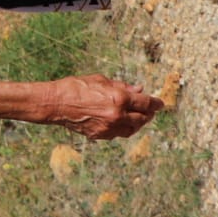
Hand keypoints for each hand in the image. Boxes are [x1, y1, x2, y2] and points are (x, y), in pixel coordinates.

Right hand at [48, 74, 162, 139]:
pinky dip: (124, 128)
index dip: (156, 103)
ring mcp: (109, 128)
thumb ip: (122, 86)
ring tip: (139, 117)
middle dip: (149, 114)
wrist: (56, 103)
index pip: (146, 103)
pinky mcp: (100, 136)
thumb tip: (139, 89)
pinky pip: (118, 134)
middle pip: (142, 118)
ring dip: (138, 123)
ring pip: (132, 129)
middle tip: (151, 110)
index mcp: (119, 98)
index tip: (160, 103)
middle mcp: (117, 115)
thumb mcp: (101, 80)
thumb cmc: (77, 86)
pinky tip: (122, 122)